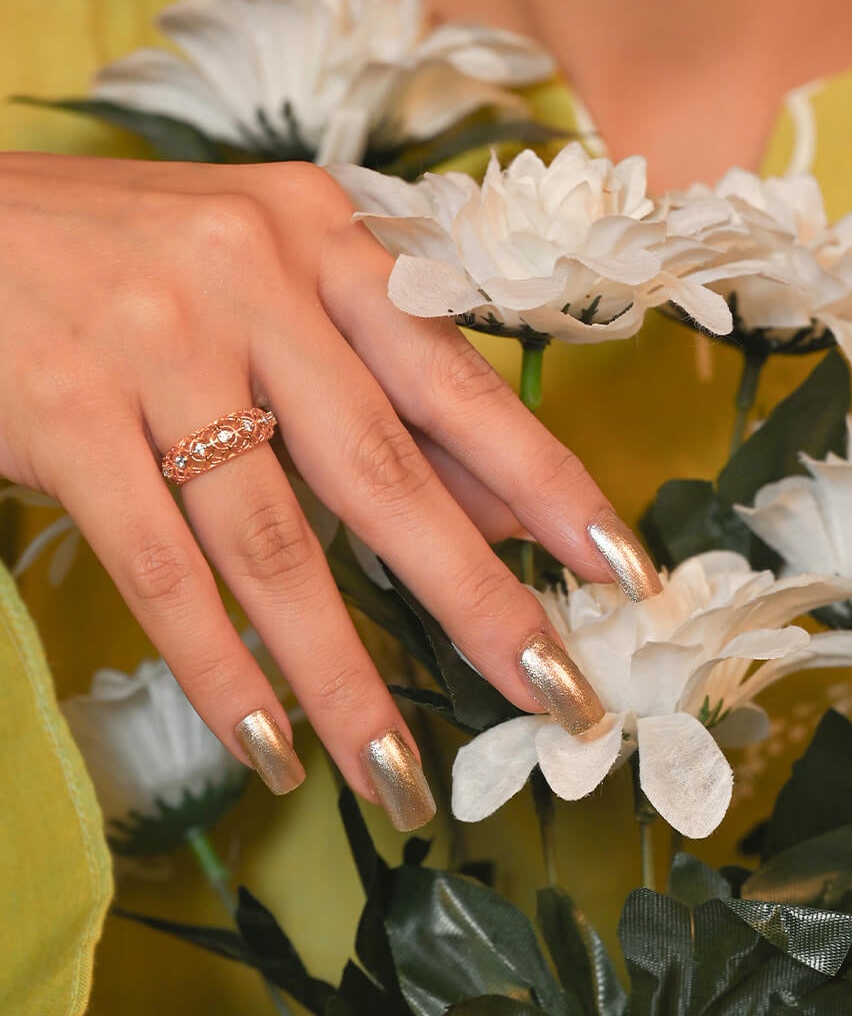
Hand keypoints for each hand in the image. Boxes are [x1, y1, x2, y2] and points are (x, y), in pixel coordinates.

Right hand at [0, 153, 651, 822]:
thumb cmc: (108, 263)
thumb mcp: (255, 287)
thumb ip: (377, 387)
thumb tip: (504, 507)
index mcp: (317, 237)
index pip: (456, 381)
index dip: (547, 484)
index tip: (627, 574)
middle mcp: (251, 274)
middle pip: (386, 474)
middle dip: (479, 604)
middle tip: (558, 701)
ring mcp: (151, 338)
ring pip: (274, 545)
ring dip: (344, 680)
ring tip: (399, 778)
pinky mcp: (62, 408)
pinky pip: (160, 569)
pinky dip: (221, 670)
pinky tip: (269, 749)